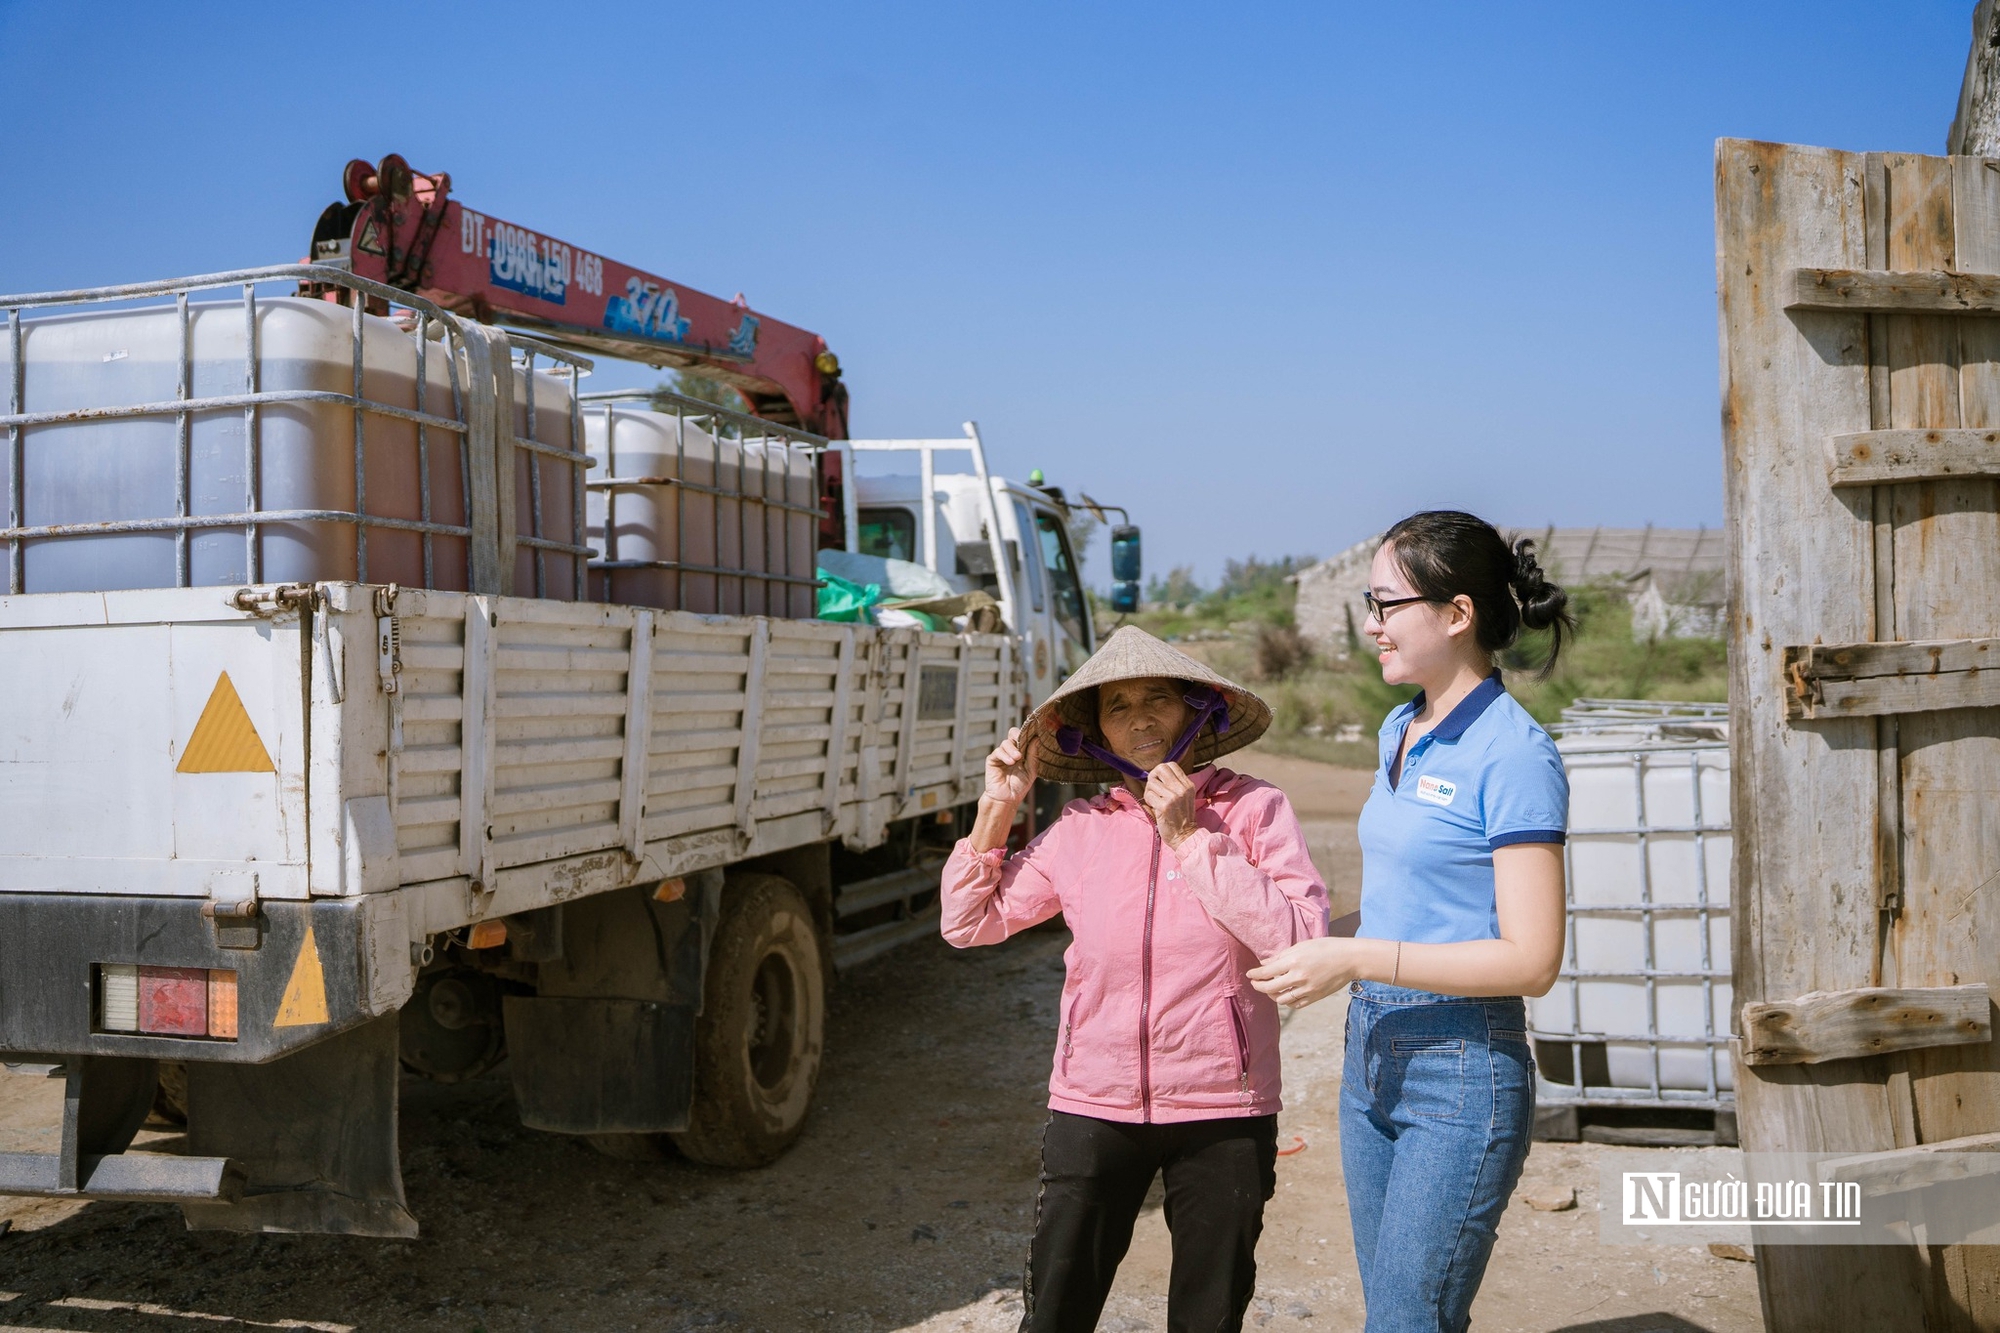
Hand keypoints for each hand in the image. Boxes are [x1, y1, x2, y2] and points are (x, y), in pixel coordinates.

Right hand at [983, 727, 1038, 807]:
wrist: (1007, 799)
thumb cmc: (1019, 787)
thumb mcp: (1031, 771)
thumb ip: (1033, 755)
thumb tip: (1036, 739)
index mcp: (1022, 752)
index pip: (1023, 737)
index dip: (1027, 733)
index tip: (1033, 733)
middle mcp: (1011, 751)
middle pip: (1013, 734)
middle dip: (1018, 736)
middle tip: (1022, 742)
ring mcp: (1002, 755)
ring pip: (1006, 742)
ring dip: (1012, 749)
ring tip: (1017, 759)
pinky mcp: (992, 760)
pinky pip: (998, 751)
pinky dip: (1005, 755)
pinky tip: (1010, 762)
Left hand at [1143, 761, 1197, 845]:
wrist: (1185, 836)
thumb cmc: (1181, 817)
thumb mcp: (1184, 796)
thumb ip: (1174, 784)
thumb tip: (1156, 772)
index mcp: (1188, 785)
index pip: (1171, 765)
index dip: (1161, 771)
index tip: (1159, 781)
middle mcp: (1182, 788)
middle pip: (1160, 768)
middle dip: (1153, 777)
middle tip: (1153, 788)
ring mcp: (1173, 797)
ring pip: (1152, 783)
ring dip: (1149, 792)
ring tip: (1155, 801)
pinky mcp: (1164, 806)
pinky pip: (1148, 795)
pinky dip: (1148, 801)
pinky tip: (1154, 807)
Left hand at [1248, 937, 1374, 1007]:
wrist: (1349, 959)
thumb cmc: (1326, 947)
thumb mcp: (1302, 946)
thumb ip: (1281, 956)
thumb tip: (1264, 963)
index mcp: (1294, 961)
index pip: (1266, 972)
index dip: (1254, 975)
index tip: (1249, 974)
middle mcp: (1298, 977)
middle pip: (1270, 988)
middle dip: (1259, 986)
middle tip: (1255, 983)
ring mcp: (1307, 989)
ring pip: (1281, 999)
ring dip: (1272, 996)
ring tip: (1270, 989)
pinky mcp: (1315, 997)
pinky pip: (1295, 1004)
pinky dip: (1286, 1002)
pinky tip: (1284, 995)